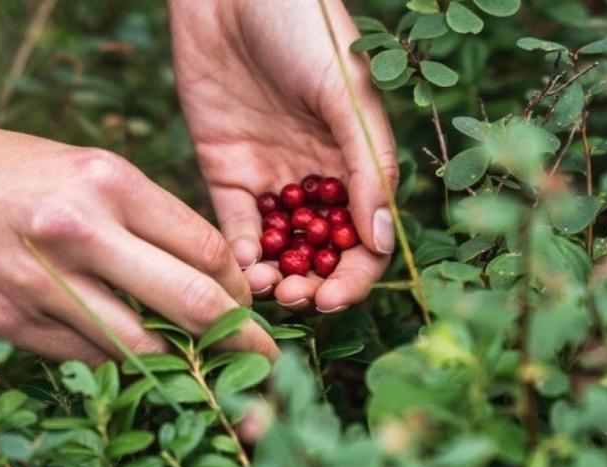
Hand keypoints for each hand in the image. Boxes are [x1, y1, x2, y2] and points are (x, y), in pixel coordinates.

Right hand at [0, 117, 278, 364]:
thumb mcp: (76, 167)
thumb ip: (138, 218)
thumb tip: (200, 277)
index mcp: (109, 181)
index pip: (207, 249)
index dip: (239, 289)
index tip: (248, 306)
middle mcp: (83, 232)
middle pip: (193, 305)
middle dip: (241, 344)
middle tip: (266, 364)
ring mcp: (45, 283)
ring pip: (143, 349)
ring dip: (185, 372)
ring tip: (211, 386)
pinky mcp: (11, 322)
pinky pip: (88, 360)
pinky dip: (120, 370)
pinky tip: (137, 374)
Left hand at [169, 0, 397, 313]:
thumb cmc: (302, 25)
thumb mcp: (345, 91)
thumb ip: (366, 164)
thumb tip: (381, 242)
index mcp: (356, 160)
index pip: (365, 237)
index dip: (355, 275)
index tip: (335, 298)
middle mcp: (316, 177)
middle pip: (321, 252)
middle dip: (312, 283)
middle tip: (295, 298)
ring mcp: (270, 176)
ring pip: (278, 247)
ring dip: (274, 276)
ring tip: (265, 287)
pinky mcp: (225, 169)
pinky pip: (235, 223)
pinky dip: (238, 249)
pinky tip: (240, 264)